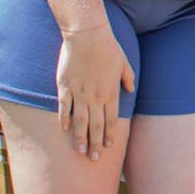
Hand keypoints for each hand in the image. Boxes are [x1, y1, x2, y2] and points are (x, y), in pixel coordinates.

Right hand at [55, 23, 134, 160]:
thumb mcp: (124, 63)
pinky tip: (64, 129)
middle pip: (95, 125)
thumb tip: (130, 90)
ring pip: (79, 121)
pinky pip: (63, 107)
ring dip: (80, 138)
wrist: (87, 35)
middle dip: (95, 143)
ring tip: (80, 151)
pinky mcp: (65, 86)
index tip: (108, 146)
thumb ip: (128, 78)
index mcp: (110, 92)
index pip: (111, 120)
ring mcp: (79, 93)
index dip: (109, 134)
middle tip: (94, 158)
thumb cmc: (108, 47)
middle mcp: (95, 96)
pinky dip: (64, 119)